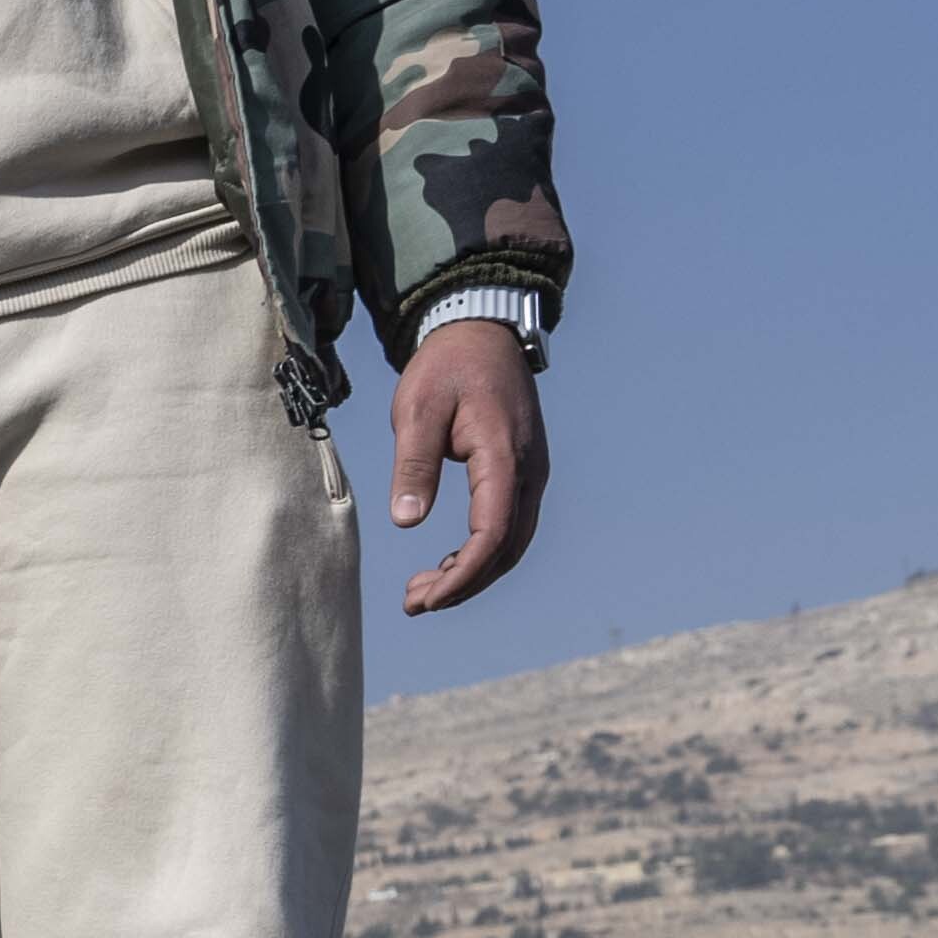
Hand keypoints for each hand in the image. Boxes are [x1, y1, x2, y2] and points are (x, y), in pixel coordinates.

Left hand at [389, 315, 550, 618]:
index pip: (493, 534)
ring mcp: (531, 473)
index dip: (462, 575)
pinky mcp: (523, 473)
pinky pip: (510, 526)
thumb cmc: (447, 367)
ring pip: (512, 543)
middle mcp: (529, 472)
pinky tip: (446, 564)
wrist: (481, 333)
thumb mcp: (418, 409)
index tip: (426, 598)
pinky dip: (480, 554)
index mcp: (505, 457)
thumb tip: (407, 521)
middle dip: (463, 585)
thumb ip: (413, 464)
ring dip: (471, 574)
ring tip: (423, 592)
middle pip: (507, 549)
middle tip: (413, 604)